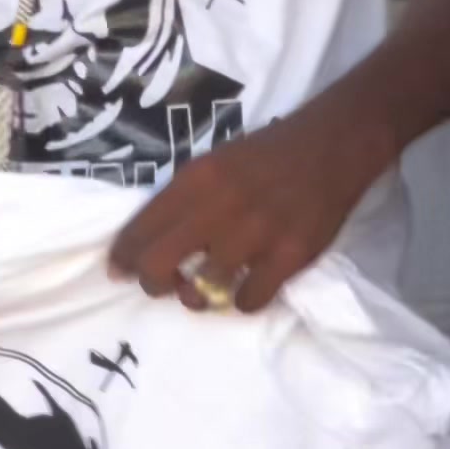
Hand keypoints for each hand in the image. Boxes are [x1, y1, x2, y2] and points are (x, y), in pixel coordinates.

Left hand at [109, 95, 390, 313]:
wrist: (331, 147)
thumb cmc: (266, 155)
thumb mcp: (215, 161)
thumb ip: (183, 196)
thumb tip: (147, 237)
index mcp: (196, 179)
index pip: (141, 228)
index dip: (123, 257)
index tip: (118, 271)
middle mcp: (219, 207)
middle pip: (159, 265)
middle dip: (152, 283)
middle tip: (160, 286)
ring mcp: (255, 234)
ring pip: (203, 289)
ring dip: (196, 297)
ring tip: (202, 291)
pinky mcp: (289, 256)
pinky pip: (249, 300)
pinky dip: (242, 301)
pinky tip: (245, 289)